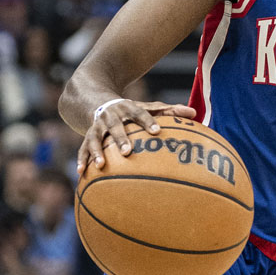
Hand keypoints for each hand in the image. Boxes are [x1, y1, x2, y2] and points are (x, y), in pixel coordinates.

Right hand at [76, 99, 196, 174]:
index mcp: (129, 109)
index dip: (148, 122)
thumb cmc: (132, 111)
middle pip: (116, 127)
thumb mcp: (148, 108)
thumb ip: (170, 111)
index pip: (141, 114)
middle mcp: (111, 116)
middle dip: (121, 138)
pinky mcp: (87, 136)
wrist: (98, 101)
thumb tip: (193, 113)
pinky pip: (82, 149)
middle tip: (127, 152)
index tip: (157, 132)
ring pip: (95, 138)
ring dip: (96, 151)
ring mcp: (97, 126)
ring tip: (100, 165)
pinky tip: (82, 173)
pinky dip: (82, 159)